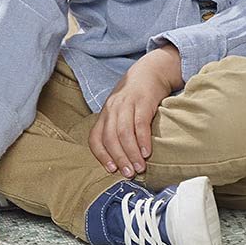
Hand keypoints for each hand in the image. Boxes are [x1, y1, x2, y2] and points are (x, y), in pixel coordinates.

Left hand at [88, 46, 182, 176]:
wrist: (150, 71)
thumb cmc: (135, 97)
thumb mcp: (121, 111)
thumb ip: (118, 130)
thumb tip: (122, 159)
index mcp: (104, 115)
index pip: (95, 138)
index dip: (101, 155)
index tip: (111, 170)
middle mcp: (112, 110)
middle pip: (110, 137)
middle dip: (118, 158)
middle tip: (128, 173)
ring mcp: (126, 104)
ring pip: (124, 133)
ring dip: (131, 153)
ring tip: (139, 167)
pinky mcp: (143, 101)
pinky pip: (140, 123)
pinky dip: (143, 139)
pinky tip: (147, 152)